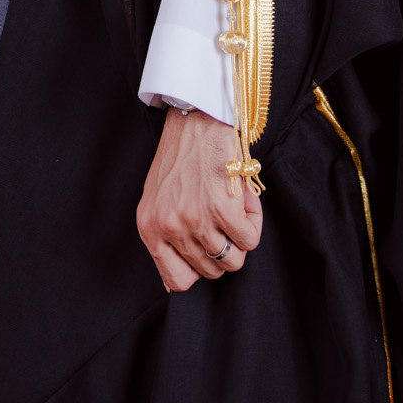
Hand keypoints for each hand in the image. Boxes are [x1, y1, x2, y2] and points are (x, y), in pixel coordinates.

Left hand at [136, 109, 261, 291]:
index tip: (207, 251)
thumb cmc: (181, 157)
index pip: (176, 281)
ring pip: (233, 259)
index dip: (198, 270)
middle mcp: (168, 227)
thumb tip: (176, 283)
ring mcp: (194, 220)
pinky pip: (250, 239)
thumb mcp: (158, 201)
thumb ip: (165, 239)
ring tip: (232, 205)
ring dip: (240, 234)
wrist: (197, 118)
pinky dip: (253, 221)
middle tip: (222, 217)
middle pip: (211, 270)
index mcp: (149, 228)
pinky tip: (242, 199)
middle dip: (224, 247)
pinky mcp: (221, 209)